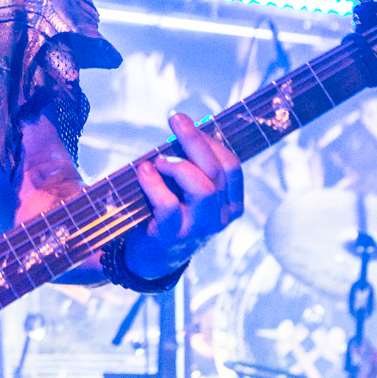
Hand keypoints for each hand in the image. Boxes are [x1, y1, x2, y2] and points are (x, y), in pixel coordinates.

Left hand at [127, 112, 243, 277]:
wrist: (151, 258)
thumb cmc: (169, 213)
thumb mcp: (188, 191)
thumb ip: (192, 166)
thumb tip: (184, 129)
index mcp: (230, 203)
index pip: (231, 166)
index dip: (211, 141)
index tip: (189, 125)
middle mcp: (220, 216)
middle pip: (218, 170)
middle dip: (196, 140)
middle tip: (176, 119)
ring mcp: (199, 228)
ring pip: (202, 188)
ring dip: (178, 165)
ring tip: (158, 160)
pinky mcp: (173, 236)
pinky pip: (168, 205)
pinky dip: (154, 183)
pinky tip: (144, 171)